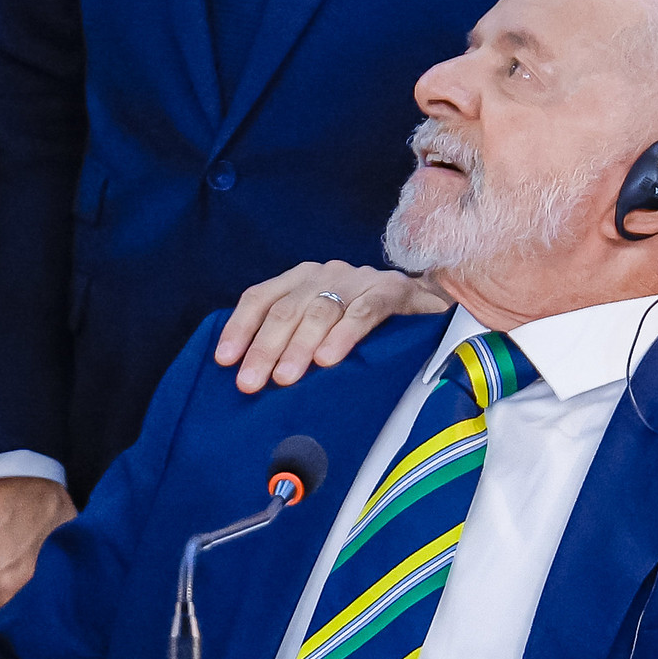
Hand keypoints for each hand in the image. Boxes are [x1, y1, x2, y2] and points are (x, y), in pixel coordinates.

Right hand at [0, 475, 74, 641]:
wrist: (6, 478)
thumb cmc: (41, 509)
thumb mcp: (65, 547)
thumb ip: (63, 584)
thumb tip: (79, 614)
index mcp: (15, 587)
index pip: (20, 641)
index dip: (31, 643)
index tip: (38, 639)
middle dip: (8, 636)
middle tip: (22, 627)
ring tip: (2, 614)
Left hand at [214, 262, 449, 392]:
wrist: (432, 304)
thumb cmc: (367, 325)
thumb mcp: (323, 329)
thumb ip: (293, 341)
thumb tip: (253, 376)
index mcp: (303, 279)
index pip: (261, 297)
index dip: (240, 327)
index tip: (224, 360)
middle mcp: (327, 274)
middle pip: (286, 309)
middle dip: (265, 348)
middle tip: (251, 384)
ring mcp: (360, 279)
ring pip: (321, 310)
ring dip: (299, 346)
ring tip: (286, 378)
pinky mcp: (393, 290)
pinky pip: (365, 311)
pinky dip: (344, 335)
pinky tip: (329, 359)